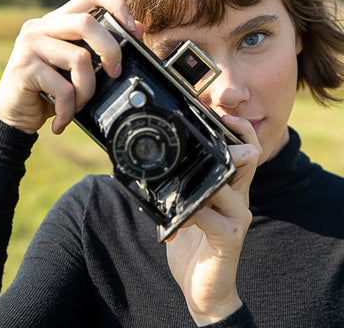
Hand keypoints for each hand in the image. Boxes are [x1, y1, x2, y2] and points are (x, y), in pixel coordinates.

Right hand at [0, 0, 141, 134]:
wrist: (13, 119)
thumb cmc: (48, 91)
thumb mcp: (76, 68)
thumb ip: (100, 47)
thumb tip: (137, 27)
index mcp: (54, 22)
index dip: (115, 5)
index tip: (131, 27)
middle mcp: (39, 27)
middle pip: (86, 22)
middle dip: (111, 49)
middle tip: (115, 72)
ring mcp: (29, 45)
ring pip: (79, 58)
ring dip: (87, 90)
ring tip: (79, 104)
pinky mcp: (24, 68)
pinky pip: (64, 87)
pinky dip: (70, 109)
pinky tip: (62, 119)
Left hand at [165, 115, 260, 325]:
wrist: (203, 290)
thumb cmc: (193, 245)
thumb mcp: (186, 208)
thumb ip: (182, 187)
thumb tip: (156, 165)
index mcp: (230, 188)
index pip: (243, 151)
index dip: (236, 129)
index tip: (218, 113)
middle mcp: (239, 198)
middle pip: (248, 157)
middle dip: (235, 136)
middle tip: (217, 122)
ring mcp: (238, 216)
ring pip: (231, 180)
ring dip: (208, 171)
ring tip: (190, 167)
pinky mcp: (231, 236)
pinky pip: (212, 214)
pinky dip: (193, 209)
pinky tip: (180, 213)